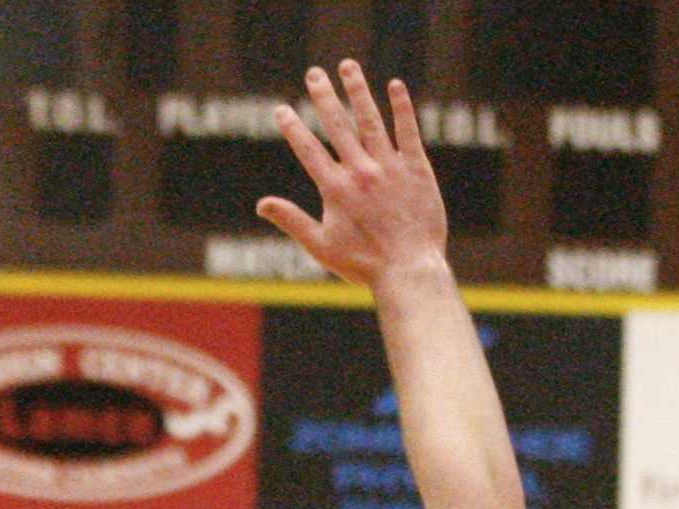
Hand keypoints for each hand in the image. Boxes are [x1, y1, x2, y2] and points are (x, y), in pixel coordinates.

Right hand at [258, 66, 445, 287]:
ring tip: (348, 66)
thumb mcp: (322, 246)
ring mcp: (389, 168)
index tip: (282, 109)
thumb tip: (261, 205)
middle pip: (337, 125)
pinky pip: (408, 132)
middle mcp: (360, 171)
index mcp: (335, 189)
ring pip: (370, 120)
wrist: (410, 272)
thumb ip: (292, 220)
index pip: (308, 149)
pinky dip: (401, 108)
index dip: (293, 127)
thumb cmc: (365, 265)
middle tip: (314, 74)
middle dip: (324, 96)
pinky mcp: (417, 170)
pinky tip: (395, 86)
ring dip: (357, 91)